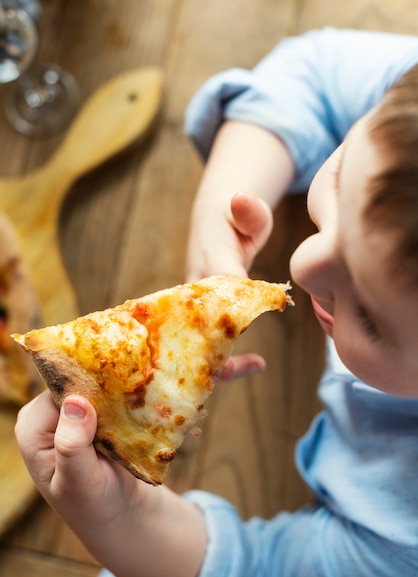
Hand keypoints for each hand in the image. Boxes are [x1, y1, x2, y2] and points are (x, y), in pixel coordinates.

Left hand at [15, 391, 143, 532]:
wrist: (116, 512)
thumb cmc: (92, 503)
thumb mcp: (78, 480)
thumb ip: (72, 444)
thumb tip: (75, 402)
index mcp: (32, 429)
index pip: (58, 391)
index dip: (85, 389)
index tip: (112, 393)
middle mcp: (46, 416)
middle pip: (75, 382)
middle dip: (102, 387)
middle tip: (129, 397)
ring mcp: (68, 413)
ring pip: (93, 384)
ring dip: (115, 392)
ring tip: (135, 403)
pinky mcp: (89, 413)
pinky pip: (106, 393)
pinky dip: (122, 399)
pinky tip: (136, 408)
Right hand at [187, 191, 272, 378]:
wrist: (213, 230)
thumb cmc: (233, 222)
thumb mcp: (245, 213)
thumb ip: (250, 211)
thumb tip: (240, 199)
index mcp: (206, 262)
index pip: (218, 284)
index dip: (234, 302)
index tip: (258, 309)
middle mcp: (194, 291)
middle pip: (197, 327)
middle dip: (217, 348)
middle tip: (253, 362)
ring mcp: (194, 310)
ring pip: (198, 346)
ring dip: (222, 363)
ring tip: (257, 364)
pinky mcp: (200, 323)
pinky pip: (208, 351)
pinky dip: (227, 363)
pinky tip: (259, 364)